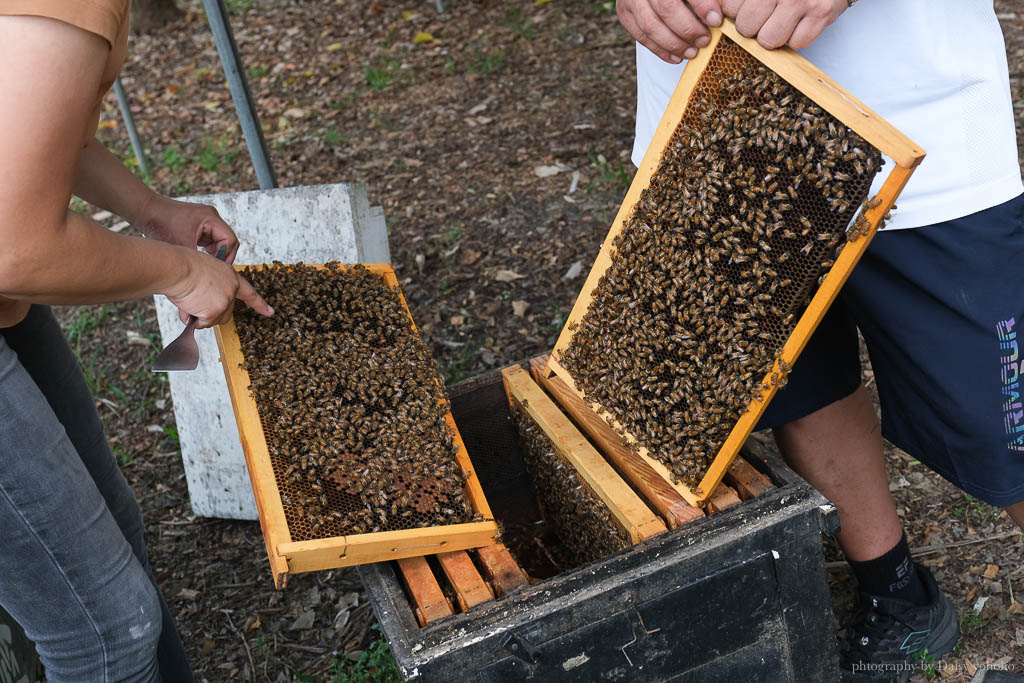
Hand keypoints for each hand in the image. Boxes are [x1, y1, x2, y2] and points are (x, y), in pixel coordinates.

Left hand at [135, 194, 240, 264]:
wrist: (146, 210)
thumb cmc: (161, 223)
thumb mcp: (180, 245)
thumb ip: (197, 259)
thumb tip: (205, 275)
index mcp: (210, 218)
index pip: (230, 240)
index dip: (226, 255)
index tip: (218, 267)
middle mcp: (211, 217)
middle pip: (228, 240)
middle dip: (222, 255)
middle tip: (214, 269)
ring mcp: (205, 221)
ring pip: (219, 241)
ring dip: (215, 253)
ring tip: (205, 264)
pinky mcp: (198, 225)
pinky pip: (210, 240)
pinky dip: (207, 250)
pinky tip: (199, 258)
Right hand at [165, 249, 272, 328]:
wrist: (177, 268)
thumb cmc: (183, 267)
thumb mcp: (203, 273)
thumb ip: (208, 291)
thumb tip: (197, 314)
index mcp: (230, 277)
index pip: (249, 293)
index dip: (259, 304)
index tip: (270, 311)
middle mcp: (231, 289)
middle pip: (226, 313)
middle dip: (211, 314)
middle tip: (196, 305)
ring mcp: (224, 301)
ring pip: (214, 320)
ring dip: (201, 317)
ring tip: (189, 302)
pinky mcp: (214, 312)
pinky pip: (202, 324)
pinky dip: (193, 320)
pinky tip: (187, 307)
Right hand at [617, 0, 723, 63]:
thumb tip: (718, 14)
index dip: (701, 5)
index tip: (716, 19)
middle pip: (666, 8)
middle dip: (688, 29)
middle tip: (704, 40)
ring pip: (651, 26)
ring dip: (674, 44)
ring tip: (691, 52)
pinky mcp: (624, 12)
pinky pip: (641, 36)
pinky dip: (660, 50)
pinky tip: (676, 56)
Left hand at [722, 0, 846, 48]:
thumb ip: (741, 0)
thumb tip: (717, 17)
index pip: (730, 9)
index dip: (737, 13)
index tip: (748, 9)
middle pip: (746, 27)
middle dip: (753, 27)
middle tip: (766, 17)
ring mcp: (802, 1)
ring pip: (769, 40)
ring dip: (774, 36)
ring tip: (782, 20)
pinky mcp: (821, 13)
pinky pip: (797, 43)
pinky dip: (798, 38)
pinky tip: (800, 23)